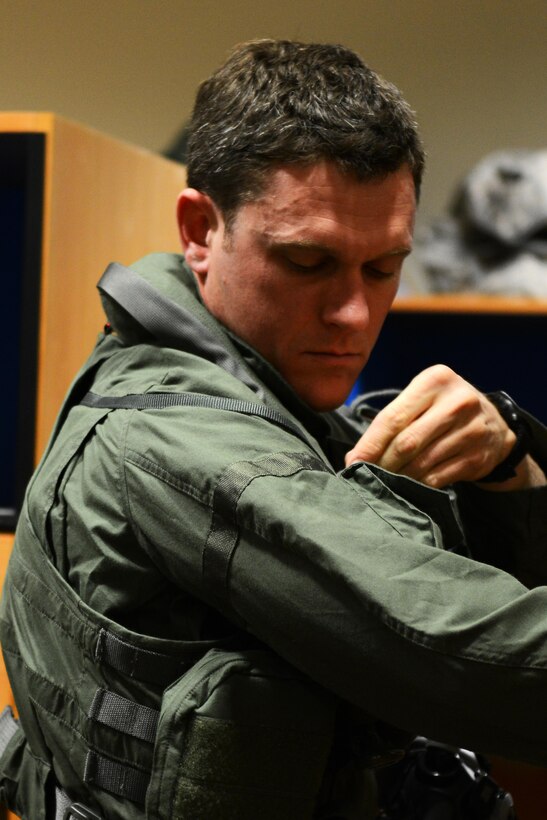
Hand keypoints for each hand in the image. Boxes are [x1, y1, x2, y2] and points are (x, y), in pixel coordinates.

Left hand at [345, 365, 517, 487]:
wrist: (494, 424)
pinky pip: (437, 478)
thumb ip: (391, 421)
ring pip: (421, 463)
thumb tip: (355, 457)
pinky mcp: (478, 457)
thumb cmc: (443, 409)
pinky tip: (407, 486)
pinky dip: (417, 485)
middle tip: (367, 476)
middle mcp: (457, 402)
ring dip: (397, 477)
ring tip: (384, 482)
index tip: (352, 462)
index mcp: (436, 380)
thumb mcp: (421, 400)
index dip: (370, 444)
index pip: (393, 417)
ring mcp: (471, 431)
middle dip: (382, 463)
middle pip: (406, 443)